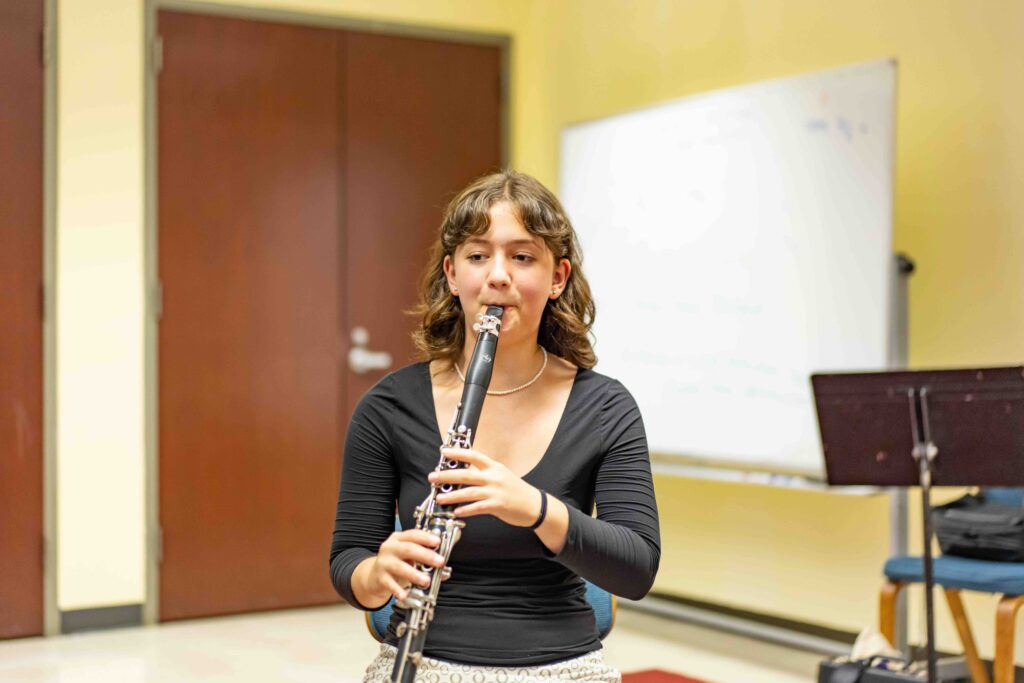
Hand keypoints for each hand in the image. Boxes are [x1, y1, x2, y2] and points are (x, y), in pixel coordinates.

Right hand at [367, 529, 445, 601]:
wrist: (373, 576)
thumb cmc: (396, 564)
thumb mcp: (409, 558)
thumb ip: (425, 561)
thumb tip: (445, 571)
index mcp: (399, 539)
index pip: (413, 534)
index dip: (426, 537)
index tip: (437, 542)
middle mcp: (390, 548)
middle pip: (408, 549)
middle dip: (426, 555)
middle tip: (439, 562)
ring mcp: (384, 562)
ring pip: (400, 567)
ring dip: (414, 574)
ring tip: (426, 581)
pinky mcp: (379, 577)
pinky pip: (390, 584)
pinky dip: (398, 590)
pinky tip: (405, 595)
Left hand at [429, 447, 543, 527]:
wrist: (535, 505)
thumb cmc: (516, 490)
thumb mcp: (501, 475)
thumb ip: (484, 472)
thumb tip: (464, 471)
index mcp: (494, 467)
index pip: (474, 455)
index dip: (458, 452)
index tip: (444, 451)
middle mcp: (494, 477)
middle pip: (466, 474)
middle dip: (447, 475)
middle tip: (433, 477)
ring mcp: (496, 491)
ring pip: (469, 492)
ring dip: (452, 495)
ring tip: (440, 497)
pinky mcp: (498, 505)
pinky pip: (477, 507)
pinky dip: (465, 509)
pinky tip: (456, 512)